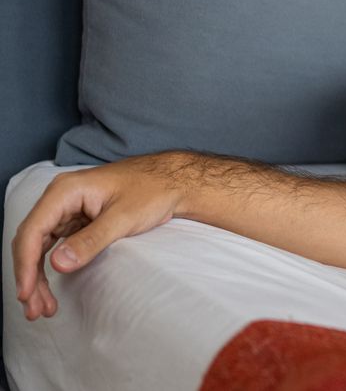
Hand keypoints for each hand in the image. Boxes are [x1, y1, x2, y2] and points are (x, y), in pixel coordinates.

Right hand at [12, 153, 192, 320]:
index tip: (27, 293)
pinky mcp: (77, 220)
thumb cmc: (153, 191)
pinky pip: (56, 247)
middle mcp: (60, 198)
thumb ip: (91, 240)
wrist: (174, 181)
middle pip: (32, 242)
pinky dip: (54, 268)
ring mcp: (68, 210)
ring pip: (41, 248)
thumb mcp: (124, 217)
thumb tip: (57, 265)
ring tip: (42, 308)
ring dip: (38, 277)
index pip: (32, 231)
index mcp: (66, 191)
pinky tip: (53, 288)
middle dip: (30, 277)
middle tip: (36, 310)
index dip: (25, 265)